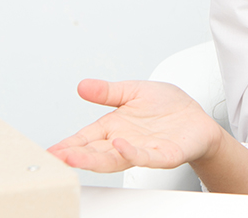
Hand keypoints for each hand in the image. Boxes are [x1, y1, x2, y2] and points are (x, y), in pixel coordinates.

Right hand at [47, 79, 224, 172]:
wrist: (197, 119)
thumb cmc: (168, 106)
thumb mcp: (133, 91)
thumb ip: (108, 92)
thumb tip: (82, 86)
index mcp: (113, 127)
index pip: (85, 139)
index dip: (68, 145)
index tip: (50, 151)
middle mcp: (124, 142)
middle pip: (95, 152)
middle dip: (75, 156)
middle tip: (56, 158)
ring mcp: (143, 150)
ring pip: (115, 159)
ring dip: (95, 160)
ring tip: (76, 157)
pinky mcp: (164, 155)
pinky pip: (146, 157)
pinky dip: (132, 153)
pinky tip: (119, 146)